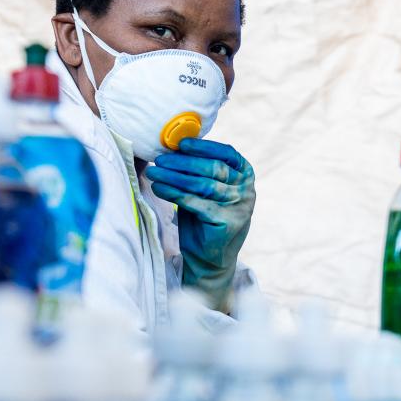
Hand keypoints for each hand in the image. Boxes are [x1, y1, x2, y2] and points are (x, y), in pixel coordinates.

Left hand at [145, 138, 255, 310]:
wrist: (209, 257)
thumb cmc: (204, 216)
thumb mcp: (205, 188)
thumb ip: (198, 169)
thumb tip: (173, 146)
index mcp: (245, 174)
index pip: (226, 153)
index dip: (203, 147)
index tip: (181, 143)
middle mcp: (247, 189)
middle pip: (213, 168)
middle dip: (183, 162)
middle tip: (160, 159)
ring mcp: (239, 207)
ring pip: (202, 185)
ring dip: (174, 177)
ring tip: (154, 172)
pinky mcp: (226, 222)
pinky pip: (196, 203)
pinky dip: (174, 194)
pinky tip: (159, 189)